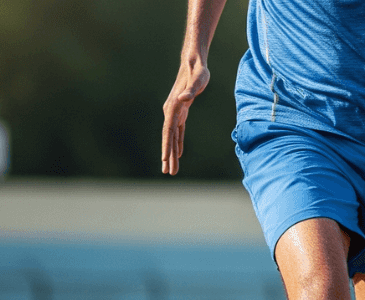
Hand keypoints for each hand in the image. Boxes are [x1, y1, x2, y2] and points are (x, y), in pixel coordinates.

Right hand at [161, 59, 210, 174]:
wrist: (193, 62)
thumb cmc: (197, 70)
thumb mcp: (199, 79)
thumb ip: (191, 89)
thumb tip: (184, 99)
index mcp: (174, 107)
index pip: (168, 131)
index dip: (167, 146)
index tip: (165, 160)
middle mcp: (171, 111)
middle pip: (169, 138)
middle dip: (168, 155)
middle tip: (168, 172)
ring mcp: (175, 112)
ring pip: (172, 137)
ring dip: (172, 152)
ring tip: (172, 169)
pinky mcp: (181, 111)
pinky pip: (178, 131)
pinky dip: (178, 143)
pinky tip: (179, 154)